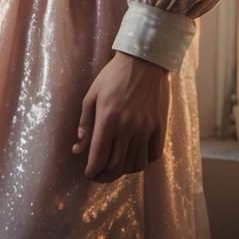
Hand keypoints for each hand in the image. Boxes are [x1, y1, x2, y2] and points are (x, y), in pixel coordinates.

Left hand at [72, 51, 169, 182]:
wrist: (144, 61)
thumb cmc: (113, 76)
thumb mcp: (92, 94)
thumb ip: (85, 122)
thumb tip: (78, 148)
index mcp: (108, 117)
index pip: (99, 155)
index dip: (92, 170)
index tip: (88, 174)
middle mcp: (128, 126)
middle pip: (117, 164)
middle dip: (105, 175)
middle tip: (99, 177)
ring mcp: (146, 127)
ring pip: (135, 164)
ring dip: (123, 172)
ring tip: (114, 170)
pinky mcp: (160, 127)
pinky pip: (153, 155)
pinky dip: (142, 163)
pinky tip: (133, 160)